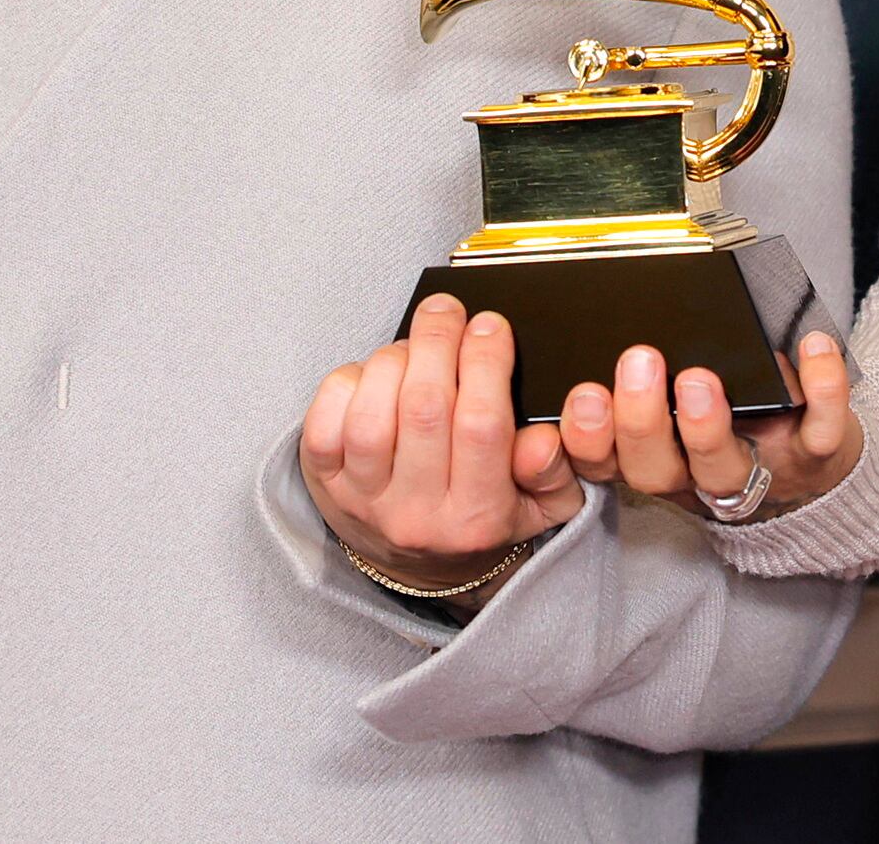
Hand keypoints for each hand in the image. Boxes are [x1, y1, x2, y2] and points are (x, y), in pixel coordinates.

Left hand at [299, 294, 581, 608]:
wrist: (418, 567)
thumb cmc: (485, 516)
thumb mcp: (541, 506)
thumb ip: (554, 470)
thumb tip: (543, 436)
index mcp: (477, 517)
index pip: (482, 426)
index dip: (485, 361)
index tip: (491, 325)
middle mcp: (417, 515)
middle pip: (423, 408)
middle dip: (437, 341)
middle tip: (448, 312)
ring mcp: (365, 501)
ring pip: (371, 413)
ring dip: (394, 360)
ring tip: (414, 347)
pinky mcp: (324, 485)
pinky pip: (324, 422)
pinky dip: (347, 383)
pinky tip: (373, 376)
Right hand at [557, 332, 861, 522]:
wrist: (814, 463)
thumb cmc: (733, 416)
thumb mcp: (679, 408)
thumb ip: (648, 376)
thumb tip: (623, 313)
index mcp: (655, 455)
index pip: (604, 460)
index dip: (586, 438)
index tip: (583, 394)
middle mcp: (696, 475)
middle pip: (655, 472)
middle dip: (641, 422)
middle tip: (639, 364)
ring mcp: (756, 470)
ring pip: (724, 469)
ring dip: (707, 428)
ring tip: (699, 380)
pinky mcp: (813, 458)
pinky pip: (820, 432)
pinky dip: (822, 390)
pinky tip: (813, 346)